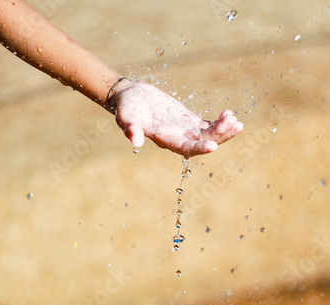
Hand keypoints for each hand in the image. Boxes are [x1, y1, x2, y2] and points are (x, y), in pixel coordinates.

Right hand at [108, 81, 242, 157]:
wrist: (129, 98)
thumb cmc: (126, 107)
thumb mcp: (125, 117)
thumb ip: (131, 129)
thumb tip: (135, 143)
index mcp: (164, 139)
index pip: (184, 148)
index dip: (199, 148)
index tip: (213, 146)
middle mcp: (177, 138)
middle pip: (202, 142)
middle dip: (219, 136)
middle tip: (234, 125)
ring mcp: (184, 130)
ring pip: (208, 134)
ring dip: (223, 130)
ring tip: (237, 122)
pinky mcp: (188, 121)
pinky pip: (207, 125)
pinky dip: (219, 122)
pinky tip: (230, 115)